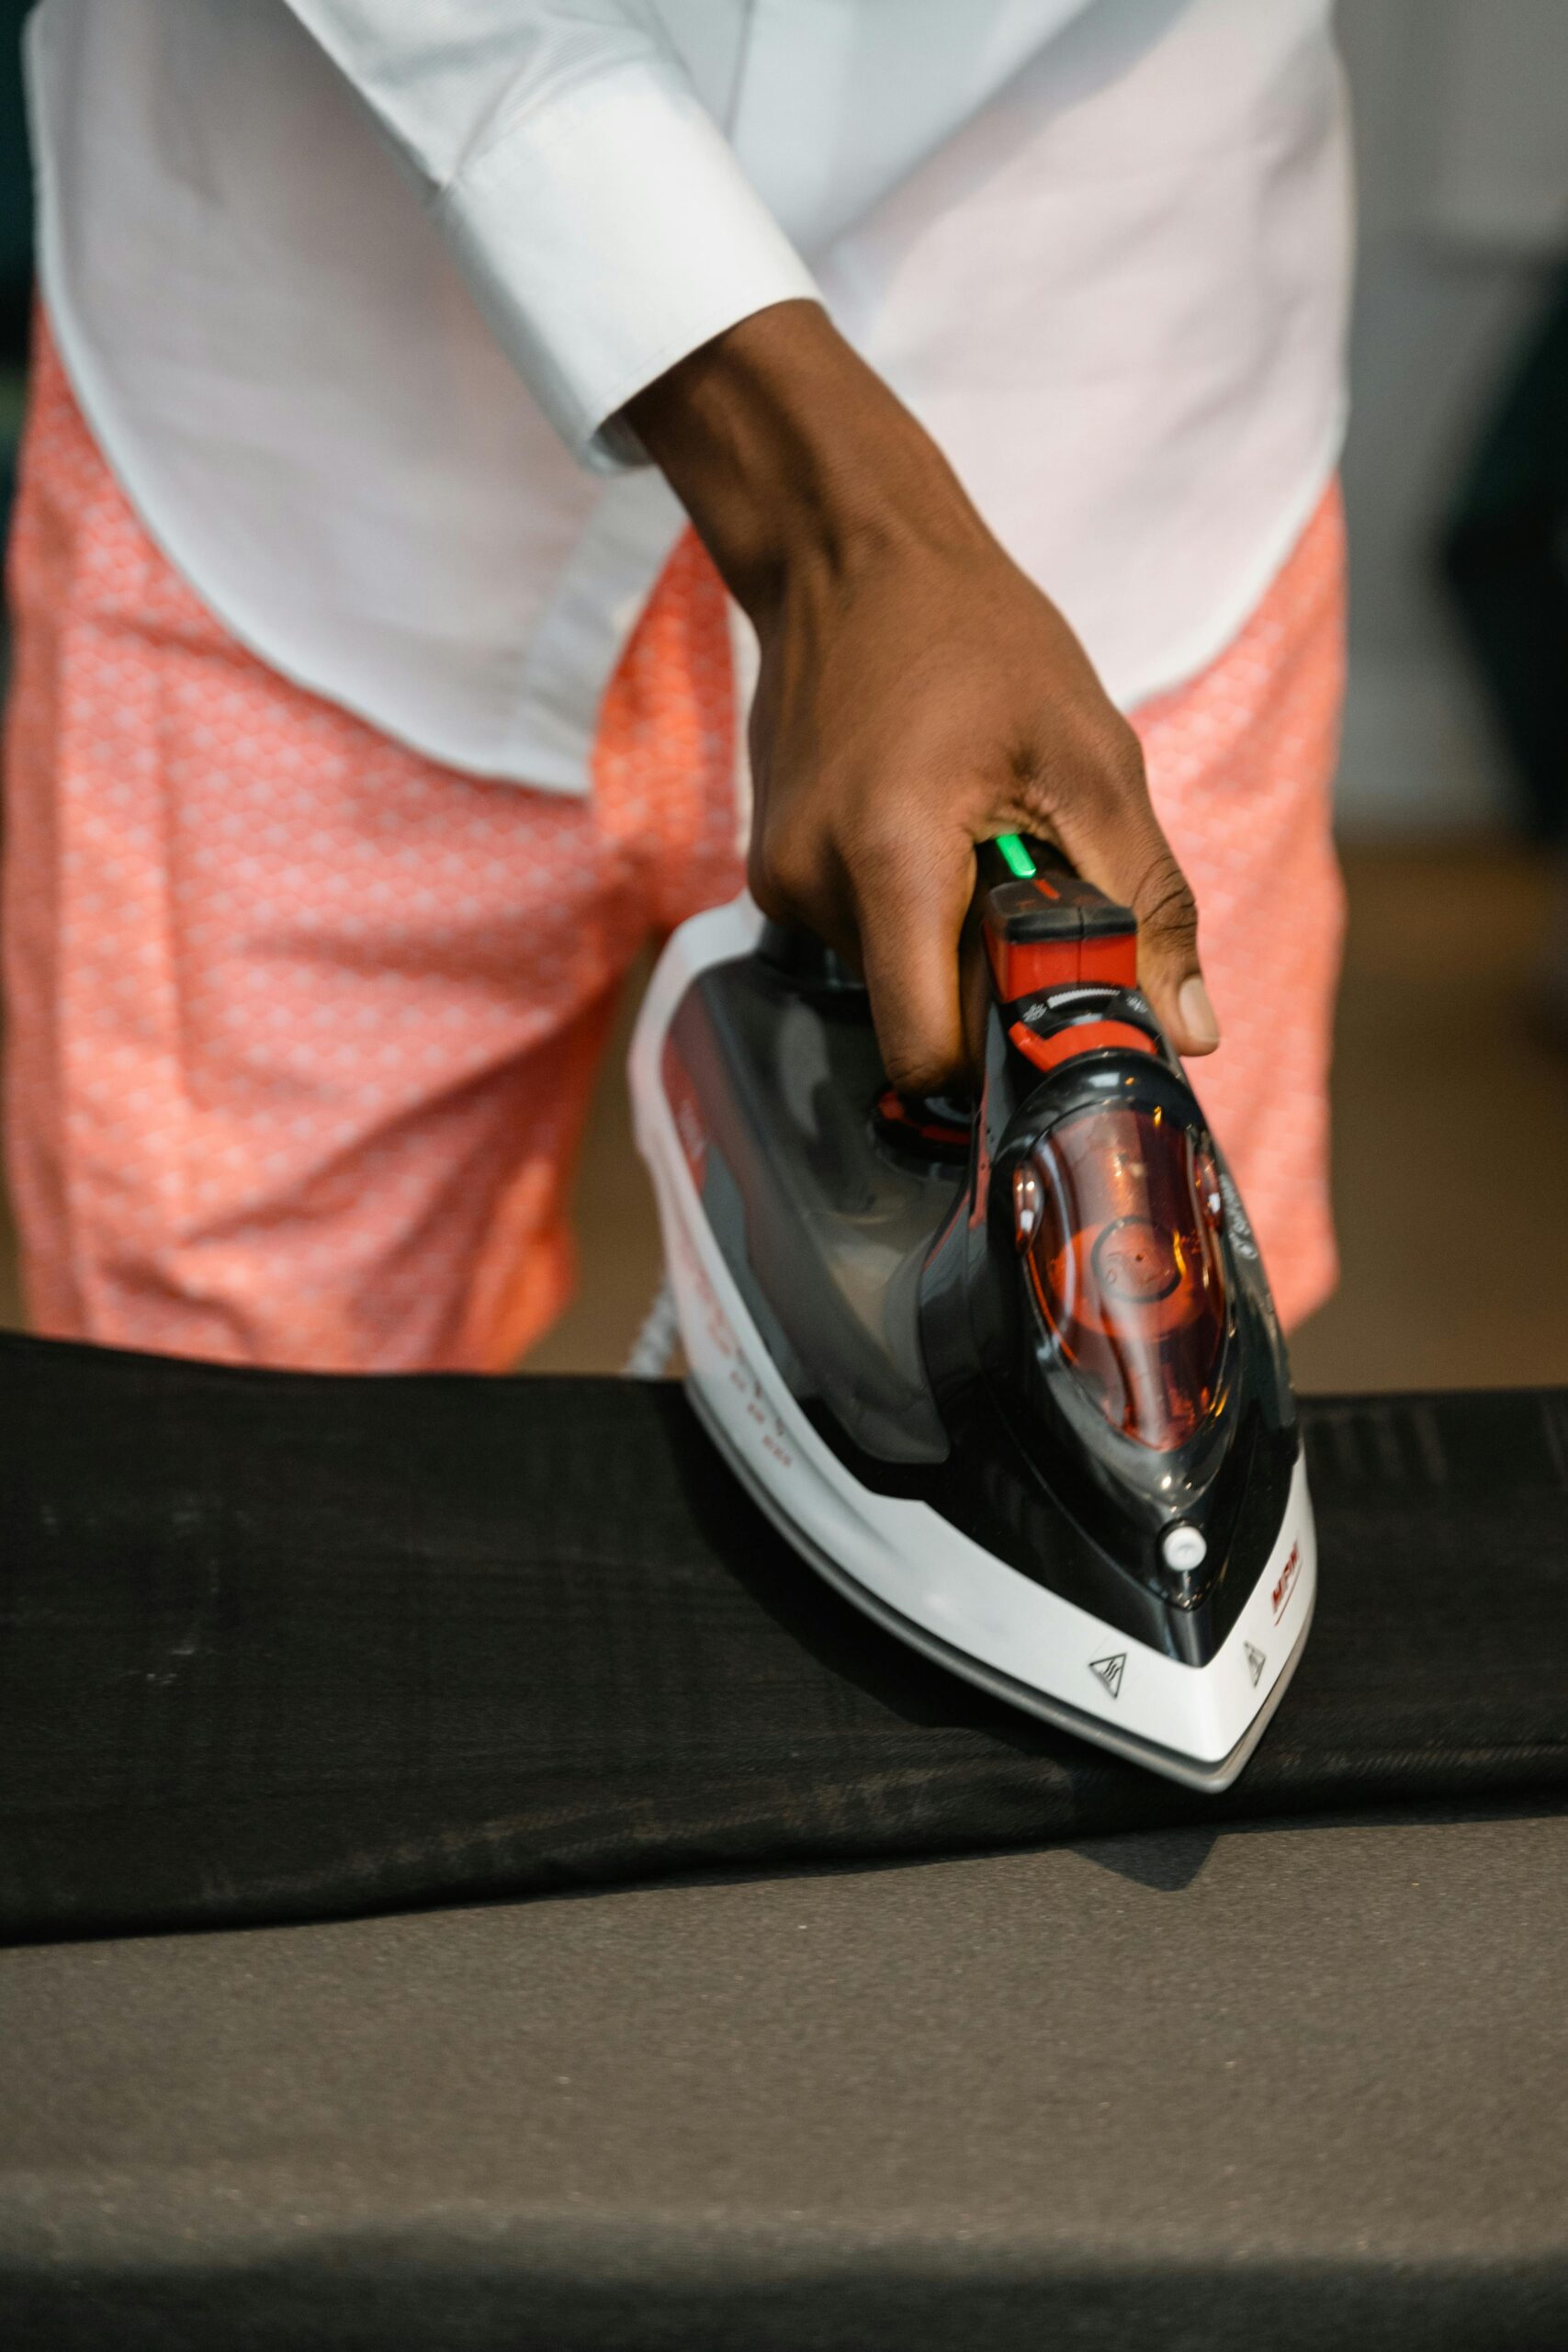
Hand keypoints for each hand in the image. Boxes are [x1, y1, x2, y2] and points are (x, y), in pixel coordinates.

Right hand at [625, 301, 1217, 1093]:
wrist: (851, 550)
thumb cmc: (979, 636)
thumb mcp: (1092, 757)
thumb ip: (1143, 902)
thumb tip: (1190, 1032)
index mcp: (888, 861)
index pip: (923, 1052)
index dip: (994, 1065)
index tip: (1052, 1022)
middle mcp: (810, 886)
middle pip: (912, 1017)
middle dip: (985, 987)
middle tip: (1034, 896)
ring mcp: (780, 879)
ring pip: (890, 976)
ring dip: (952, 938)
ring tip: (980, 835)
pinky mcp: (773, 868)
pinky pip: (862, 933)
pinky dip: (914, 909)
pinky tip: (935, 826)